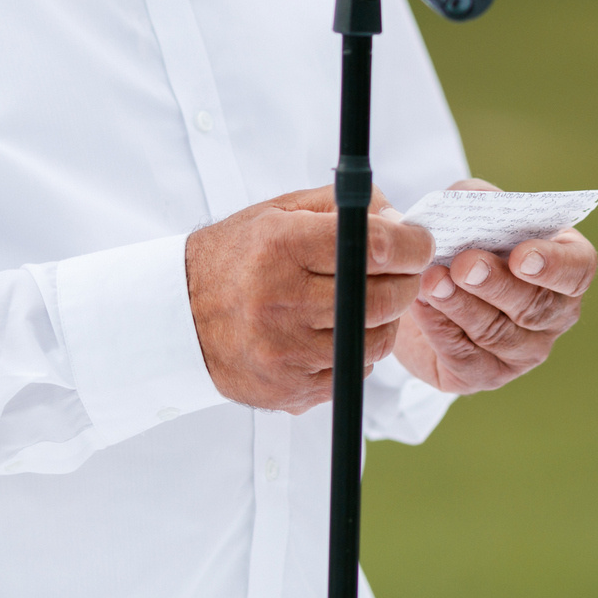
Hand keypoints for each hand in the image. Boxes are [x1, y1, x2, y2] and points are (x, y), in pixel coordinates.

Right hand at [186, 186, 433, 412]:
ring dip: (385, 319)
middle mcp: (281, 301)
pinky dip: (357, 350)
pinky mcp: (289, 389)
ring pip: (377, 339)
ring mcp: (285, 352)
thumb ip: (344, 208)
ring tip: (364, 301)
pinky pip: (354, 372)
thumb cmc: (238, 257)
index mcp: (280, 247)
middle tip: (401, 271)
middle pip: (384, 297)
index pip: (374, 246)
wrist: (178, 317)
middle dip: (406, 281)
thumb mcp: (279, 213)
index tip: (419, 241)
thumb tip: (401, 223)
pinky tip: (335, 332)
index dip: (412, 243)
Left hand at [394, 179, 597, 393]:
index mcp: (564, 266)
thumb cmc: (463, 240)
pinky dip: (440, 329)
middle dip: (497, 285)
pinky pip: (466, 358)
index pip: (578, 269)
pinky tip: (421, 306)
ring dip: (461, 305)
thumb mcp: (470, 209)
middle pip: (535, 306)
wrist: (424, 287)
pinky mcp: (486, 374)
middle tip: (465, 266)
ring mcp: (524, 350)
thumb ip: (476, 199)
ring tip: (432, 282)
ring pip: (497, 333)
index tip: (523, 257)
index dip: (554, 266)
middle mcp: (553, 314)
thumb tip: (474, 204)